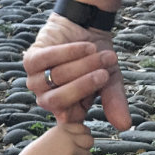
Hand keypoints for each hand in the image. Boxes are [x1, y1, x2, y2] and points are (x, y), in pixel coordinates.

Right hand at [18, 121, 93, 154]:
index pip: (84, 129)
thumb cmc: (40, 153)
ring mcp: (70, 149)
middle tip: (77, 152)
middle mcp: (68, 137)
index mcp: (62, 129)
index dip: (84, 136)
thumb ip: (66, 133)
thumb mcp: (52, 136)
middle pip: (89, 140)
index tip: (78, 142)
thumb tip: (86, 133)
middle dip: (86, 147)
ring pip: (87, 154)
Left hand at [23, 14, 130, 129]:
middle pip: (58, 100)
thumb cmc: (97, 59)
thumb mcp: (110, 81)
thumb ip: (115, 102)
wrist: (88, 29)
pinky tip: (86, 46)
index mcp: (65, 110)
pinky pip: (46, 59)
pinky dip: (69, 52)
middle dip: (84, 85)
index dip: (85, 103)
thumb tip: (124, 125)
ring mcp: (36, 81)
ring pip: (55, 78)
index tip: (104, 84)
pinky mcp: (30, 61)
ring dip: (81, 65)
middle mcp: (47, 100)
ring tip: (99, 53)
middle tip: (104, 72)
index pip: (70, 119)